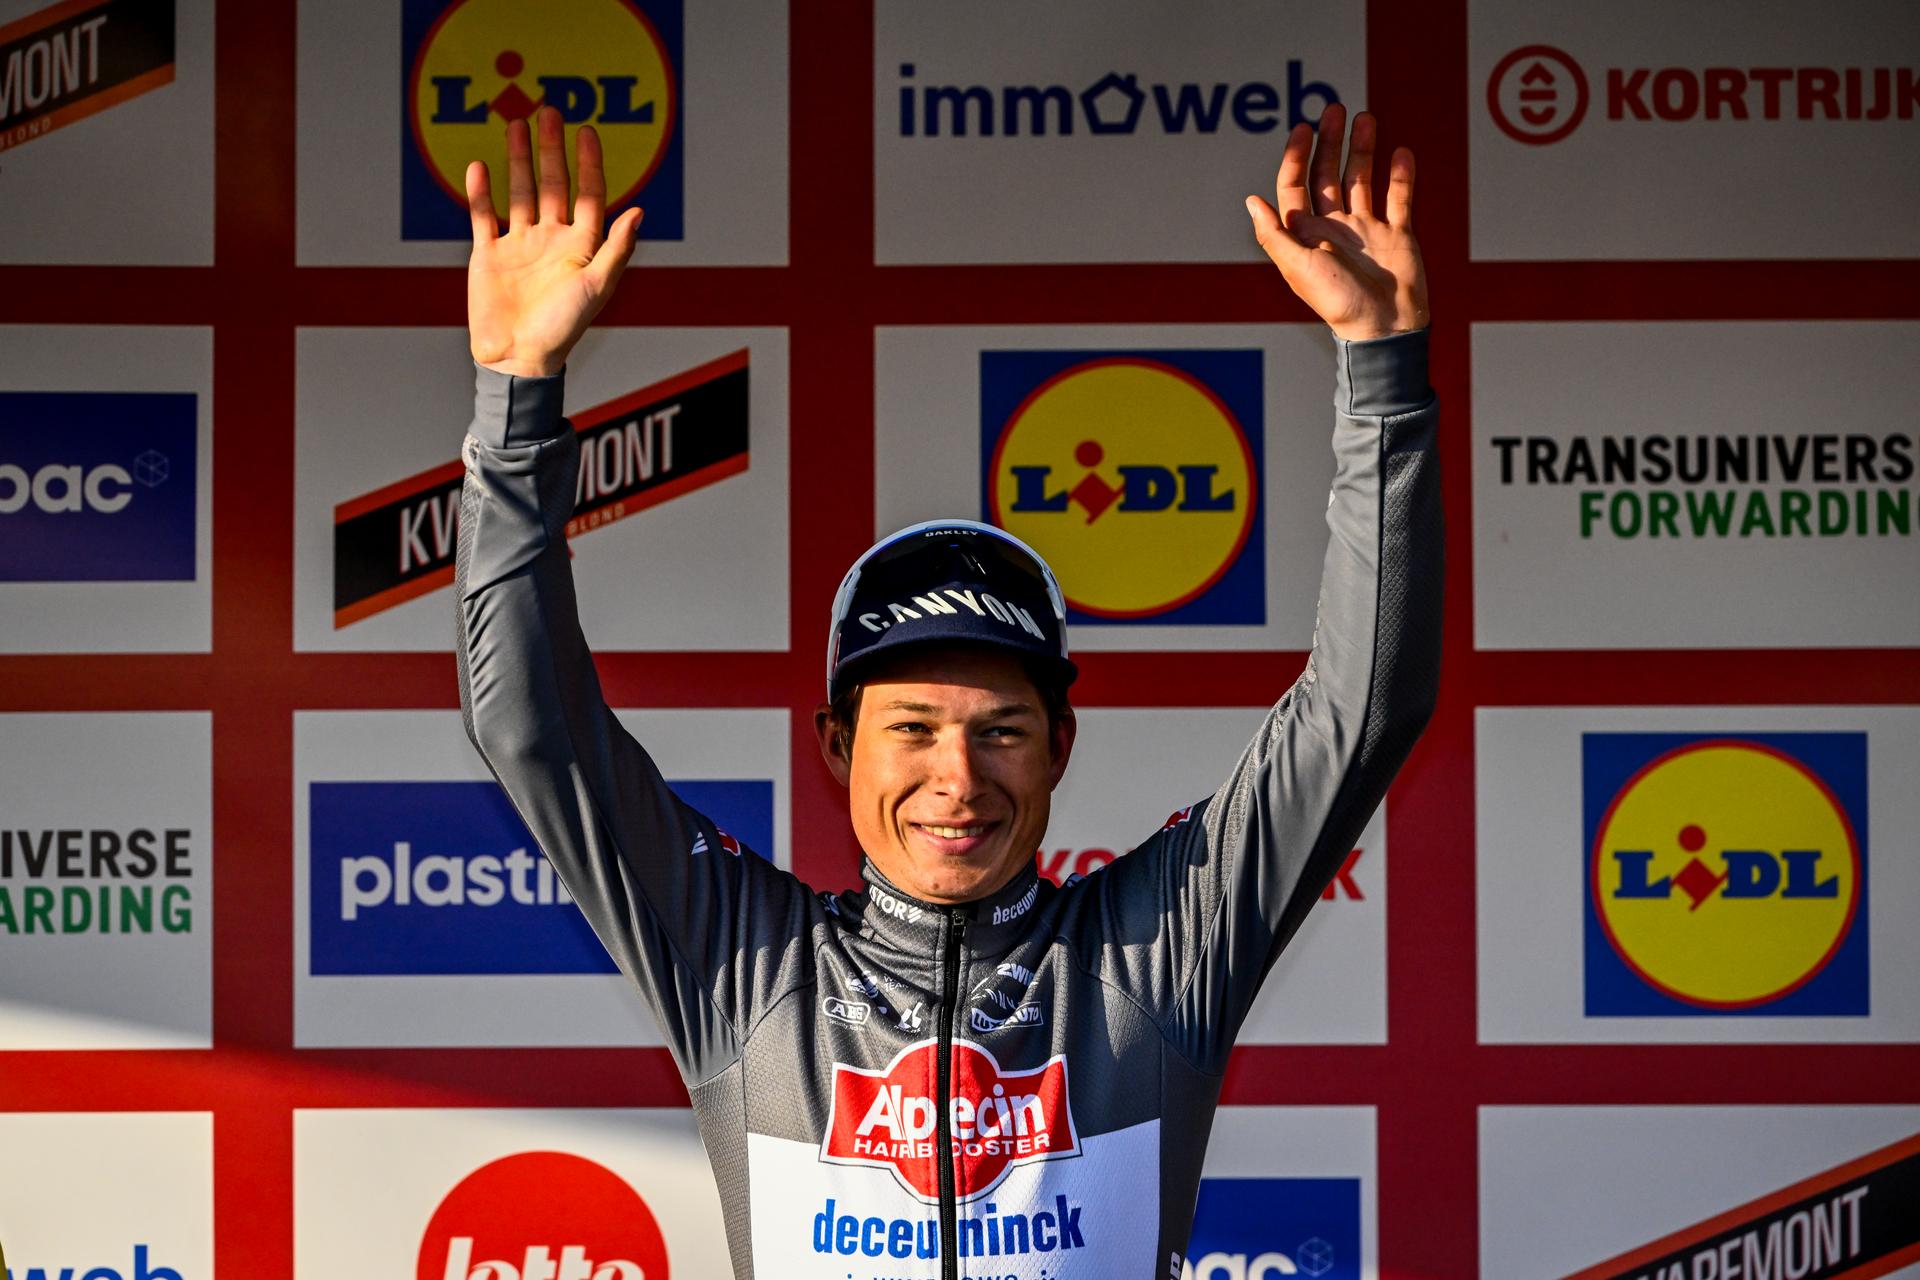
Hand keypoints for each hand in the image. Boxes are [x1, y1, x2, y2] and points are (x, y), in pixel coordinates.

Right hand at [466, 105, 642, 377]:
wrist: (519, 358)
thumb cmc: (564, 328)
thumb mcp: (596, 286)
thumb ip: (617, 248)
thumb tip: (639, 211)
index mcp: (581, 247)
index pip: (589, 195)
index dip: (589, 163)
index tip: (587, 132)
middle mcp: (551, 240)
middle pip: (552, 185)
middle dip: (551, 150)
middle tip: (550, 112)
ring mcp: (520, 246)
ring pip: (519, 192)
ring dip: (518, 160)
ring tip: (516, 125)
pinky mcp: (489, 255)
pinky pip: (484, 216)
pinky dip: (480, 192)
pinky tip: (478, 165)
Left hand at [1245, 104, 1427, 341]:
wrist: (1384, 327)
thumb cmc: (1337, 302)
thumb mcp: (1297, 267)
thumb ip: (1274, 234)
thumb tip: (1251, 200)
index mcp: (1306, 234)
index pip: (1295, 186)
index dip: (1296, 157)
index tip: (1303, 128)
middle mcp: (1334, 227)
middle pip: (1328, 175)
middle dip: (1329, 142)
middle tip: (1334, 109)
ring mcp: (1366, 229)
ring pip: (1363, 179)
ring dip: (1363, 149)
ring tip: (1366, 118)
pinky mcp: (1397, 234)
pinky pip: (1399, 198)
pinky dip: (1401, 175)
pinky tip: (1401, 152)